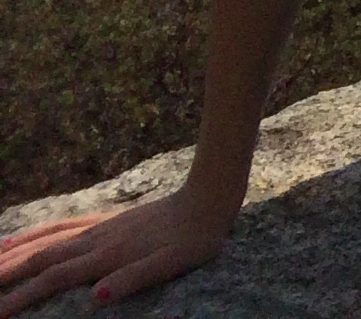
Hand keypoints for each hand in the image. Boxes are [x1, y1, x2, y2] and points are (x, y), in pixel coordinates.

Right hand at [0, 181, 236, 315]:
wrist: (208, 198)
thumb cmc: (194, 239)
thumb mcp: (173, 264)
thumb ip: (135, 278)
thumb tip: (97, 296)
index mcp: (107, 256)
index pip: (53, 278)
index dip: (23, 296)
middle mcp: (95, 240)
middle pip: (39, 257)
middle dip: (6, 273)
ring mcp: (98, 228)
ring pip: (44, 240)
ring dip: (13, 252)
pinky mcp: (104, 220)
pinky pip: (60, 226)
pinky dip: (35, 232)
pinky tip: (20, 237)